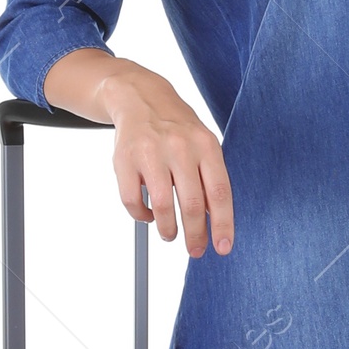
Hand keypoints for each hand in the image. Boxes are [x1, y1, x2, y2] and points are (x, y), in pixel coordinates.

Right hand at [41, 49, 233, 254]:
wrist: (140, 98)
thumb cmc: (178, 129)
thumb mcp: (202, 144)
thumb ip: (210, 177)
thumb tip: (213, 219)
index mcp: (206, 145)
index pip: (219, 193)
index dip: (223, 224)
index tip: (223, 248)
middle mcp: (180, 147)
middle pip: (192, 204)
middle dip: (195, 235)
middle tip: (195, 250)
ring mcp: (151, 153)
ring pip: (163, 206)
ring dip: (168, 229)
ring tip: (170, 235)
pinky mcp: (124, 160)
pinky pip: (132, 201)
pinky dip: (142, 216)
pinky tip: (149, 215)